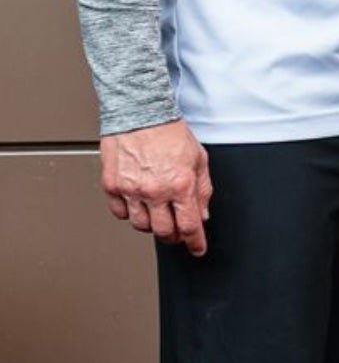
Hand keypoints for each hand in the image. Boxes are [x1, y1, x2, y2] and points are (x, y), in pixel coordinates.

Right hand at [100, 119, 212, 255]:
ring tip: (159, 213)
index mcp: (179, 184)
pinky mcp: (112, 186)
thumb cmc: (169, 132)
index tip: (197, 249)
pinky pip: (121, 212)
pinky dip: (131, 213)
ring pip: (141, 226)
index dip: (195, 242)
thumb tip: (202, 212)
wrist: (140, 113)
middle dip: (174, 237)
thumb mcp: (198, 158)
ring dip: (153, 225)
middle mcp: (154, 190)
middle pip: (164, 232)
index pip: (189, 226)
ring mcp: (130, 190)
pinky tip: (139, 204)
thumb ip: (202, 189)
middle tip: (178, 232)